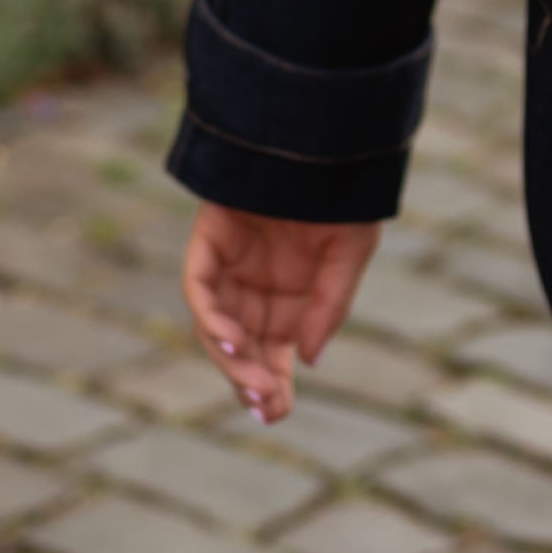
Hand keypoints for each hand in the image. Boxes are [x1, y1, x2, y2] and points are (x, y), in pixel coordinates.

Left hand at [183, 205, 380, 425]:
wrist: (317, 138)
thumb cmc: (340, 192)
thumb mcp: (350, 253)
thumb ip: (329, 307)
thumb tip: (308, 359)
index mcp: (290, 299)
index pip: (273, 354)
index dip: (272, 385)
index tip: (276, 414)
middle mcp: (254, 289)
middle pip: (243, 349)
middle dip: (250, 380)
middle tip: (265, 407)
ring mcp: (229, 267)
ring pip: (217, 327)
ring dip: (232, 357)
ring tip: (254, 380)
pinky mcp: (208, 242)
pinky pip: (201, 289)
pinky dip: (212, 317)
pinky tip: (234, 339)